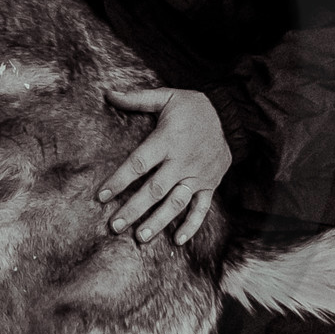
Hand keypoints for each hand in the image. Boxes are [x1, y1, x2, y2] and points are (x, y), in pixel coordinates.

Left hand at [98, 87, 231, 244]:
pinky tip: (178, 241)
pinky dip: (192, 225)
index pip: (138, 164)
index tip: (102, 196)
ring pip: (176, 203)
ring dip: (158, 222)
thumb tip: (108, 93)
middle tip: (114, 226)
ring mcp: (197, 176)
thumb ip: (137, 98)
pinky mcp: (210, 185)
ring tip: (140, 237)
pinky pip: (202, 208)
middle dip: (133, 209)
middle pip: (154, 190)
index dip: (119, 180)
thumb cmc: (194, 107)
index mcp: (167, 140)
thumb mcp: (167, 97)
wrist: (232, 116)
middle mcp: (182, 162)